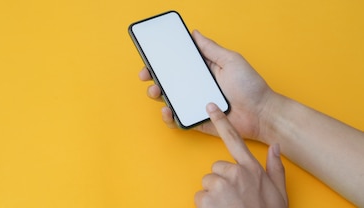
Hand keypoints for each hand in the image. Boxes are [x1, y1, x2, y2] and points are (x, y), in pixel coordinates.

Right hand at [139, 30, 276, 141]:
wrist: (261, 115)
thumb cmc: (251, 87)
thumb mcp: (231, 61)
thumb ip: (211, 49)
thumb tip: (195, 34)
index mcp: (202, 71)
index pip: (177, 64)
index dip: (161, 62)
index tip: (150, 59)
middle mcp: (195, 87)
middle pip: (168, 81)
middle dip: (153, 78)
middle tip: (147, 76)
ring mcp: (194, 104)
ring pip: (168, 100)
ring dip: (157, 95)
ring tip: (157, 92)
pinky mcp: (196, 120)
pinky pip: (177, 120)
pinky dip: (169, 117)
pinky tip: (168, 111)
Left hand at [195, 103, 287, 207]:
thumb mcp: (279, 192)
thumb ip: (275, 167)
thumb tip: (276, 146)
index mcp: (251, 169)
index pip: (235, 139)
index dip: (222, 122)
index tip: (211, 107)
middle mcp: (235, 173)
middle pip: (216, 168)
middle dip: (220, 182)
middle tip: (233, 198)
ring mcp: (220, 185)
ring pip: (207, 184)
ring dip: (213, 196)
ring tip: (227, 207)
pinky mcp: (207, 198)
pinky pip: (199, 197)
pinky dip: (206, 207)